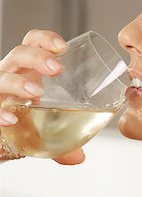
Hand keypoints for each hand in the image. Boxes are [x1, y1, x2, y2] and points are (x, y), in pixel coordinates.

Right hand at [0, 29, 84, 164]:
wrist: (0, 140)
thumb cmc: (22, 124)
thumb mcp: (46, 129)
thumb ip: (64, 142)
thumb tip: (78, 157)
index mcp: (27, 72)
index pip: (32, 43)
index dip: (45, 39)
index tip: (63, 47)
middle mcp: (9, 77)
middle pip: (18, 55)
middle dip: (38, 57)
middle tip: (57, 69)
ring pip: (2, 78)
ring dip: (19, 83)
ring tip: (36, 92)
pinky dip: (1, 112)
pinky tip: (12, 119)